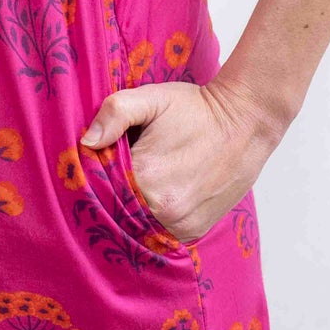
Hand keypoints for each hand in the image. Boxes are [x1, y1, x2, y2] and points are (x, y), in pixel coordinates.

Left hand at [78, 74, 283, 242]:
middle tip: (119, 165)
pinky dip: (151, 216)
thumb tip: (86, 142)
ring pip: (137, 222)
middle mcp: (163, 208)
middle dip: (112, 188)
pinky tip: (154, 194)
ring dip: (131, 206)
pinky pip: (159, 231)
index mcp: (146, 175)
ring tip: (140, 178)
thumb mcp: (151, 98)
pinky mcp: (193, 231)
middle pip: (117, 206)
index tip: (99, 156)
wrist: (244, 124)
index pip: (100, 183)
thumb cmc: (195, 109)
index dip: (95, 170)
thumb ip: (114, 113)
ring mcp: (180, 224)